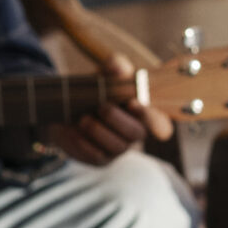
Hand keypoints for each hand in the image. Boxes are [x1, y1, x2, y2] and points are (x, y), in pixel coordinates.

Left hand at [50, 54, 170, 166]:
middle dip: (117, 120)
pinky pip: (96, 156)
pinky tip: (74, 130)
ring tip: (83, 118)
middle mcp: (135, 132)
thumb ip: (115, 67)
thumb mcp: (105, 74)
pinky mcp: (100, 159)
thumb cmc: (96, 89)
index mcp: (143, 112)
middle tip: (101, 106)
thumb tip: (119, 69)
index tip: (133, 102)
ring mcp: (118, 148)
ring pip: (117, 147)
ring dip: (99, 131)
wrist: (67, 108)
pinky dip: (84, 142)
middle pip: (136, 133)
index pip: (160, 123)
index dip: (153, 118)